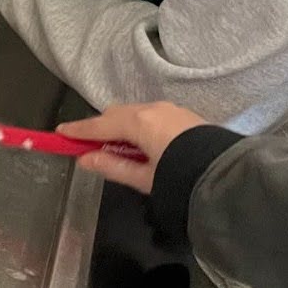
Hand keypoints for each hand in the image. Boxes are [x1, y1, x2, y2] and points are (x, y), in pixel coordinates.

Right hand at [58, 102, 207, 193]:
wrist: (228, 174)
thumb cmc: (181, 177)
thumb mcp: (143, 178)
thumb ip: (112, 166)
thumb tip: (85, 159)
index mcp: (139, 122)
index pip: (100, 124)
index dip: (78, 130)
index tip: (59, 133)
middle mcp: (153, 109)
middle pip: (116, 114)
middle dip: (99, 126)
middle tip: (85, 143)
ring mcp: (171, 110)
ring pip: (134, 113)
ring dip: (119, 126)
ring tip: (113, 147)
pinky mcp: (184, 115)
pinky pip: (151, 116)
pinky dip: (137, 126)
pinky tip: (138, 143)